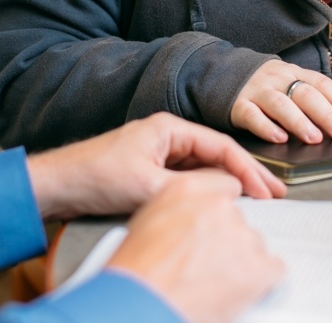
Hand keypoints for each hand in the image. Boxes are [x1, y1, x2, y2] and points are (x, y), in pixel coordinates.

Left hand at [26, 112, 285, 220]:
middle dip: (246, 175)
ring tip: (255, 201)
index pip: (221, 146)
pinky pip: (188, 178)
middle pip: (216, 155)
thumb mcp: (148, 184)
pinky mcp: (150, 170)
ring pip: (204, 167)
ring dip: (228, 184)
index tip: (267, 190)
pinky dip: (207, 190)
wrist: (57, 185)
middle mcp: (166, 136)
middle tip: (274, 194)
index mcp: (168, 128)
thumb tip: (230, 188)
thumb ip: (192, 186)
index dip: (248, 169)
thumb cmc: (94, 176)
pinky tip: (219, 203)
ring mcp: (158, 153)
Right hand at [106, 171, 284, 322]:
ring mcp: (241, 235)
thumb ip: (177, 211)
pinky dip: (260, 283)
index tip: (212, 231)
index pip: (223, 188)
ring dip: (240, 262)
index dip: (217, 216)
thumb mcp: (146, 222)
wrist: (140, 302)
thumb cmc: (136, 273)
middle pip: (238, 220)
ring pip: (254, 245)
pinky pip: (274, 269)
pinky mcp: (258, 265)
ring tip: (214, 283)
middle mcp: (219, 206)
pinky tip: (237, 291)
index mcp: (188, 190)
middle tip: (206, 264)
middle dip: (227, 242)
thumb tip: (190, 220)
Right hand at [230, 59, 331, 143]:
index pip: (320, 83)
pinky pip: (253, 116)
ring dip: (300, 122)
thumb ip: (306, 96)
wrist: (220, 72)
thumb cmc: (261, 85)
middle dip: (324, 114)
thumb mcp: (285, 82)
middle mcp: (276, 80)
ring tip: (314, 138)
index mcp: (292, 72)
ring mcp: (256, 91)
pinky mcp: (238, 105)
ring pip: (280, 104)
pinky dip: (267, 127)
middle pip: (304, 94)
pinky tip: (279, 138)